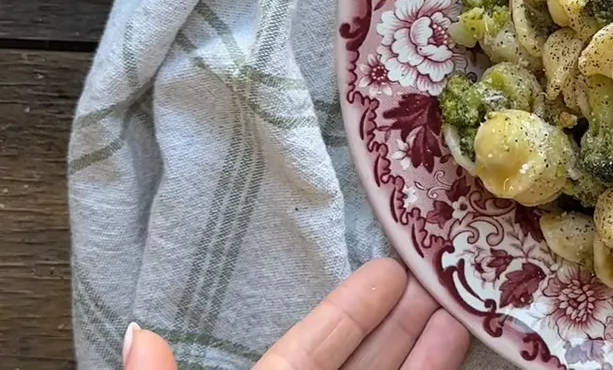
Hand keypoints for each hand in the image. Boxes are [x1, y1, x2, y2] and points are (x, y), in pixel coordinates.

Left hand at [122, 259, 469, 369]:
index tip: (386, 268)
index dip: (347, 312)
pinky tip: (462, 338)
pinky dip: (436, 369)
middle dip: (402, 315)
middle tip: (441, 264)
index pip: (309, 351)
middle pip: (363, 361)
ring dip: (430, 340)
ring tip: (465, 292)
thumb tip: (137, 334)